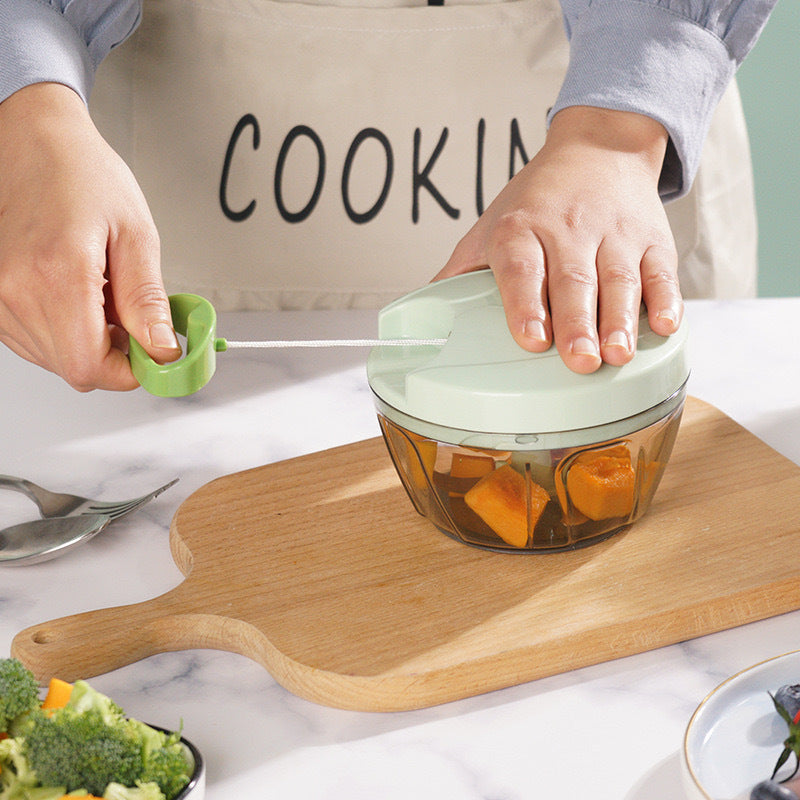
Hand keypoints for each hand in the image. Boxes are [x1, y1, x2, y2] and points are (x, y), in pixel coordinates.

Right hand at [0, 83, 179, 390]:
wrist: (35, 143)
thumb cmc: (84, 176)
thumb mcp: (136, 235)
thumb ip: (147, 300)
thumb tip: (161, 349)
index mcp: (56, 272)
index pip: (89, 366)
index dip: (128, 370)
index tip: (153, 353)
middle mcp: (15, 289)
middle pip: (74, 368)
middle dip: (114, 354)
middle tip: (131, 314)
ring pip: (55, 359)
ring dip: (89, 341)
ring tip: (101, 294)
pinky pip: (35, 341)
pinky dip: (65, 330)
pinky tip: (77, 295)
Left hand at [435, 106, 682, 373]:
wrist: (599, 148)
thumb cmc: (536, 201)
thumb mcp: (490, 226)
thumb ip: (460, 273)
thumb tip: (421, 318)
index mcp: (521, 229)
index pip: (522, 269)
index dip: (526, 304)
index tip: (531, 339)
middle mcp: (569, 230)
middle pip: (573, 280)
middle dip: (577, 323)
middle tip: (578, 360)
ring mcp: (614, 234)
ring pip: (619, 280)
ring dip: (619, 320)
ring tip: (616, 355)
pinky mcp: (653, 240)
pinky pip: (661, 271)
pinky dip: (665, 299)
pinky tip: (664, 326)